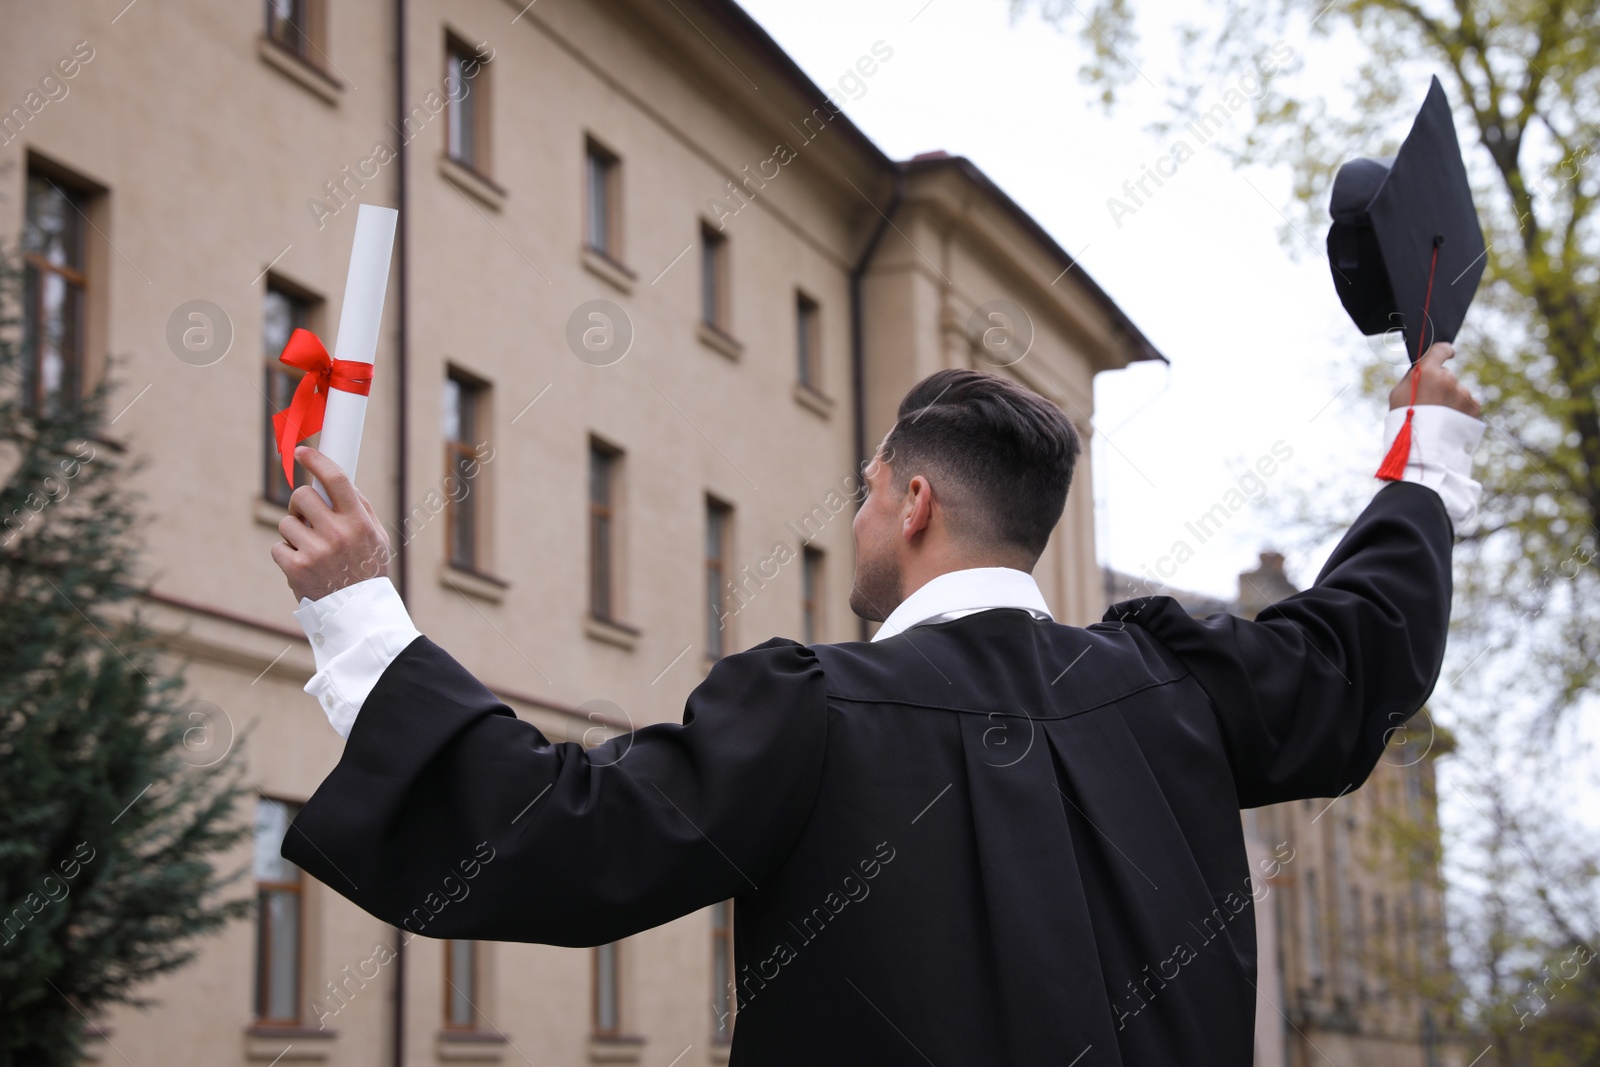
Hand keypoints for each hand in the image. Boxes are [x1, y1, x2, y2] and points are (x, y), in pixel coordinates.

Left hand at [269, 446, 392, 602]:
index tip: (302, 452)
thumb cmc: (367, 571)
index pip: (335, 479)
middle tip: (307, 518)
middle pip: (302, 496)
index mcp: (360, 522)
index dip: (316, 460)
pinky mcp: (296, 569)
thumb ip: (360, 508)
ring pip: (286, 522)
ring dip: (293, 533)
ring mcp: (316, 551)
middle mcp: (338, 534)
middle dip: (300, 505)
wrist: (358, 614)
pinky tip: (303, 566)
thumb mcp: (376, 538)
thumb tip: (337, 480)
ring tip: (310, 550)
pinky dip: (286, 554)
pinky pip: (278, 547)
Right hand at [1391, 342, 1480, 417]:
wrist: (1422, 449)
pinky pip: (1468, 402)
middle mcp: (1449, 378)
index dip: (1444, 350)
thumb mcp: (1398, 393)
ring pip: (1458, 390)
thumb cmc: (1404, 421)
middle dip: (1440, 385)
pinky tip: (1449, 421)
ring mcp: (1463, 393)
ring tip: (1439, 418)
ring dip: (1451, 399)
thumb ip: (1414, 377)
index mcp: (1428, 372)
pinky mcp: (1474, 406)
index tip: (1448, 353)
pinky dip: (1460, 409)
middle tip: (1430, 404)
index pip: (1441, 349)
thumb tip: (1424, 369)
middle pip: (1446, 375)